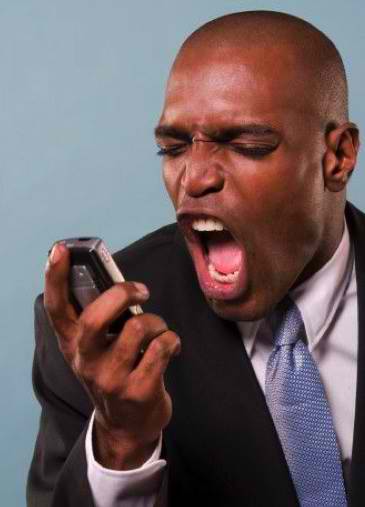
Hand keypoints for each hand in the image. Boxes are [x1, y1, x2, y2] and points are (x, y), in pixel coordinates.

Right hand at [44, 242, 180, 468]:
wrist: (127, 426)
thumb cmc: (114, 373)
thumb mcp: (97, 350)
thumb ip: (101, 321)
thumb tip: (120, 284)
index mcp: (72, 345)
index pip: (56, 309)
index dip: (55, 277)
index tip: (60, 249)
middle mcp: (85, 361)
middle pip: (96, 317)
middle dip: (123, 293)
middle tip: (142, 291)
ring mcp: (111, 379)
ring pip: (139, 328)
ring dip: (157, 322)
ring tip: (159, 330)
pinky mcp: (139, 391)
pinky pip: (163, 347)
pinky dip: (173, 340)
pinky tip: (171, 348)